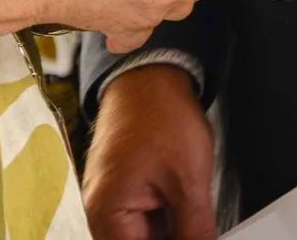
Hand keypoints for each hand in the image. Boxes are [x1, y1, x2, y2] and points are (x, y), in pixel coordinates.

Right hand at [84, 63, 215, 239]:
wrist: (151, 74)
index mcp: (107, 215)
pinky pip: (143, 221)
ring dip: (171, 230)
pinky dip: (166, 220)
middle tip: (196, 223)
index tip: (195, 238)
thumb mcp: (189, 182)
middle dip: (173, 236)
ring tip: (189, 205)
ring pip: (144, 235)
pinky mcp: (121, 192)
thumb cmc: (160, 114)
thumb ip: (194, 232)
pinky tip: (183, 206)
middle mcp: (100, 213)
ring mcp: (109, 201)